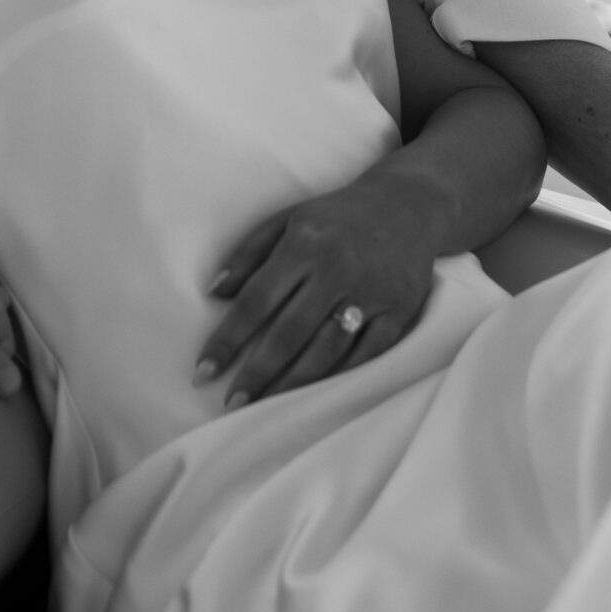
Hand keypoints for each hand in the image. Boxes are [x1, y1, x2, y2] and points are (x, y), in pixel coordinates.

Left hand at [195, 172, 437, 405]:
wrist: (408, 204)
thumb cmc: (336, 216)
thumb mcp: (288, 219)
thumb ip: (249, 253)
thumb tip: (214, 292)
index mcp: (304, 245)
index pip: (256, 301)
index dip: (227, 339)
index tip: (203, 370)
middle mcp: (336, 271)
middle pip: (289, 333)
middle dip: (257, 373)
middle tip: (232, 403)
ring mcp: (370, 294)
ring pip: (327, 350)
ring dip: (293, 383)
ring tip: (267, 407)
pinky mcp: (399, 311)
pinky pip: (368, 355)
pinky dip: (342, 377)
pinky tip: (318, 396)